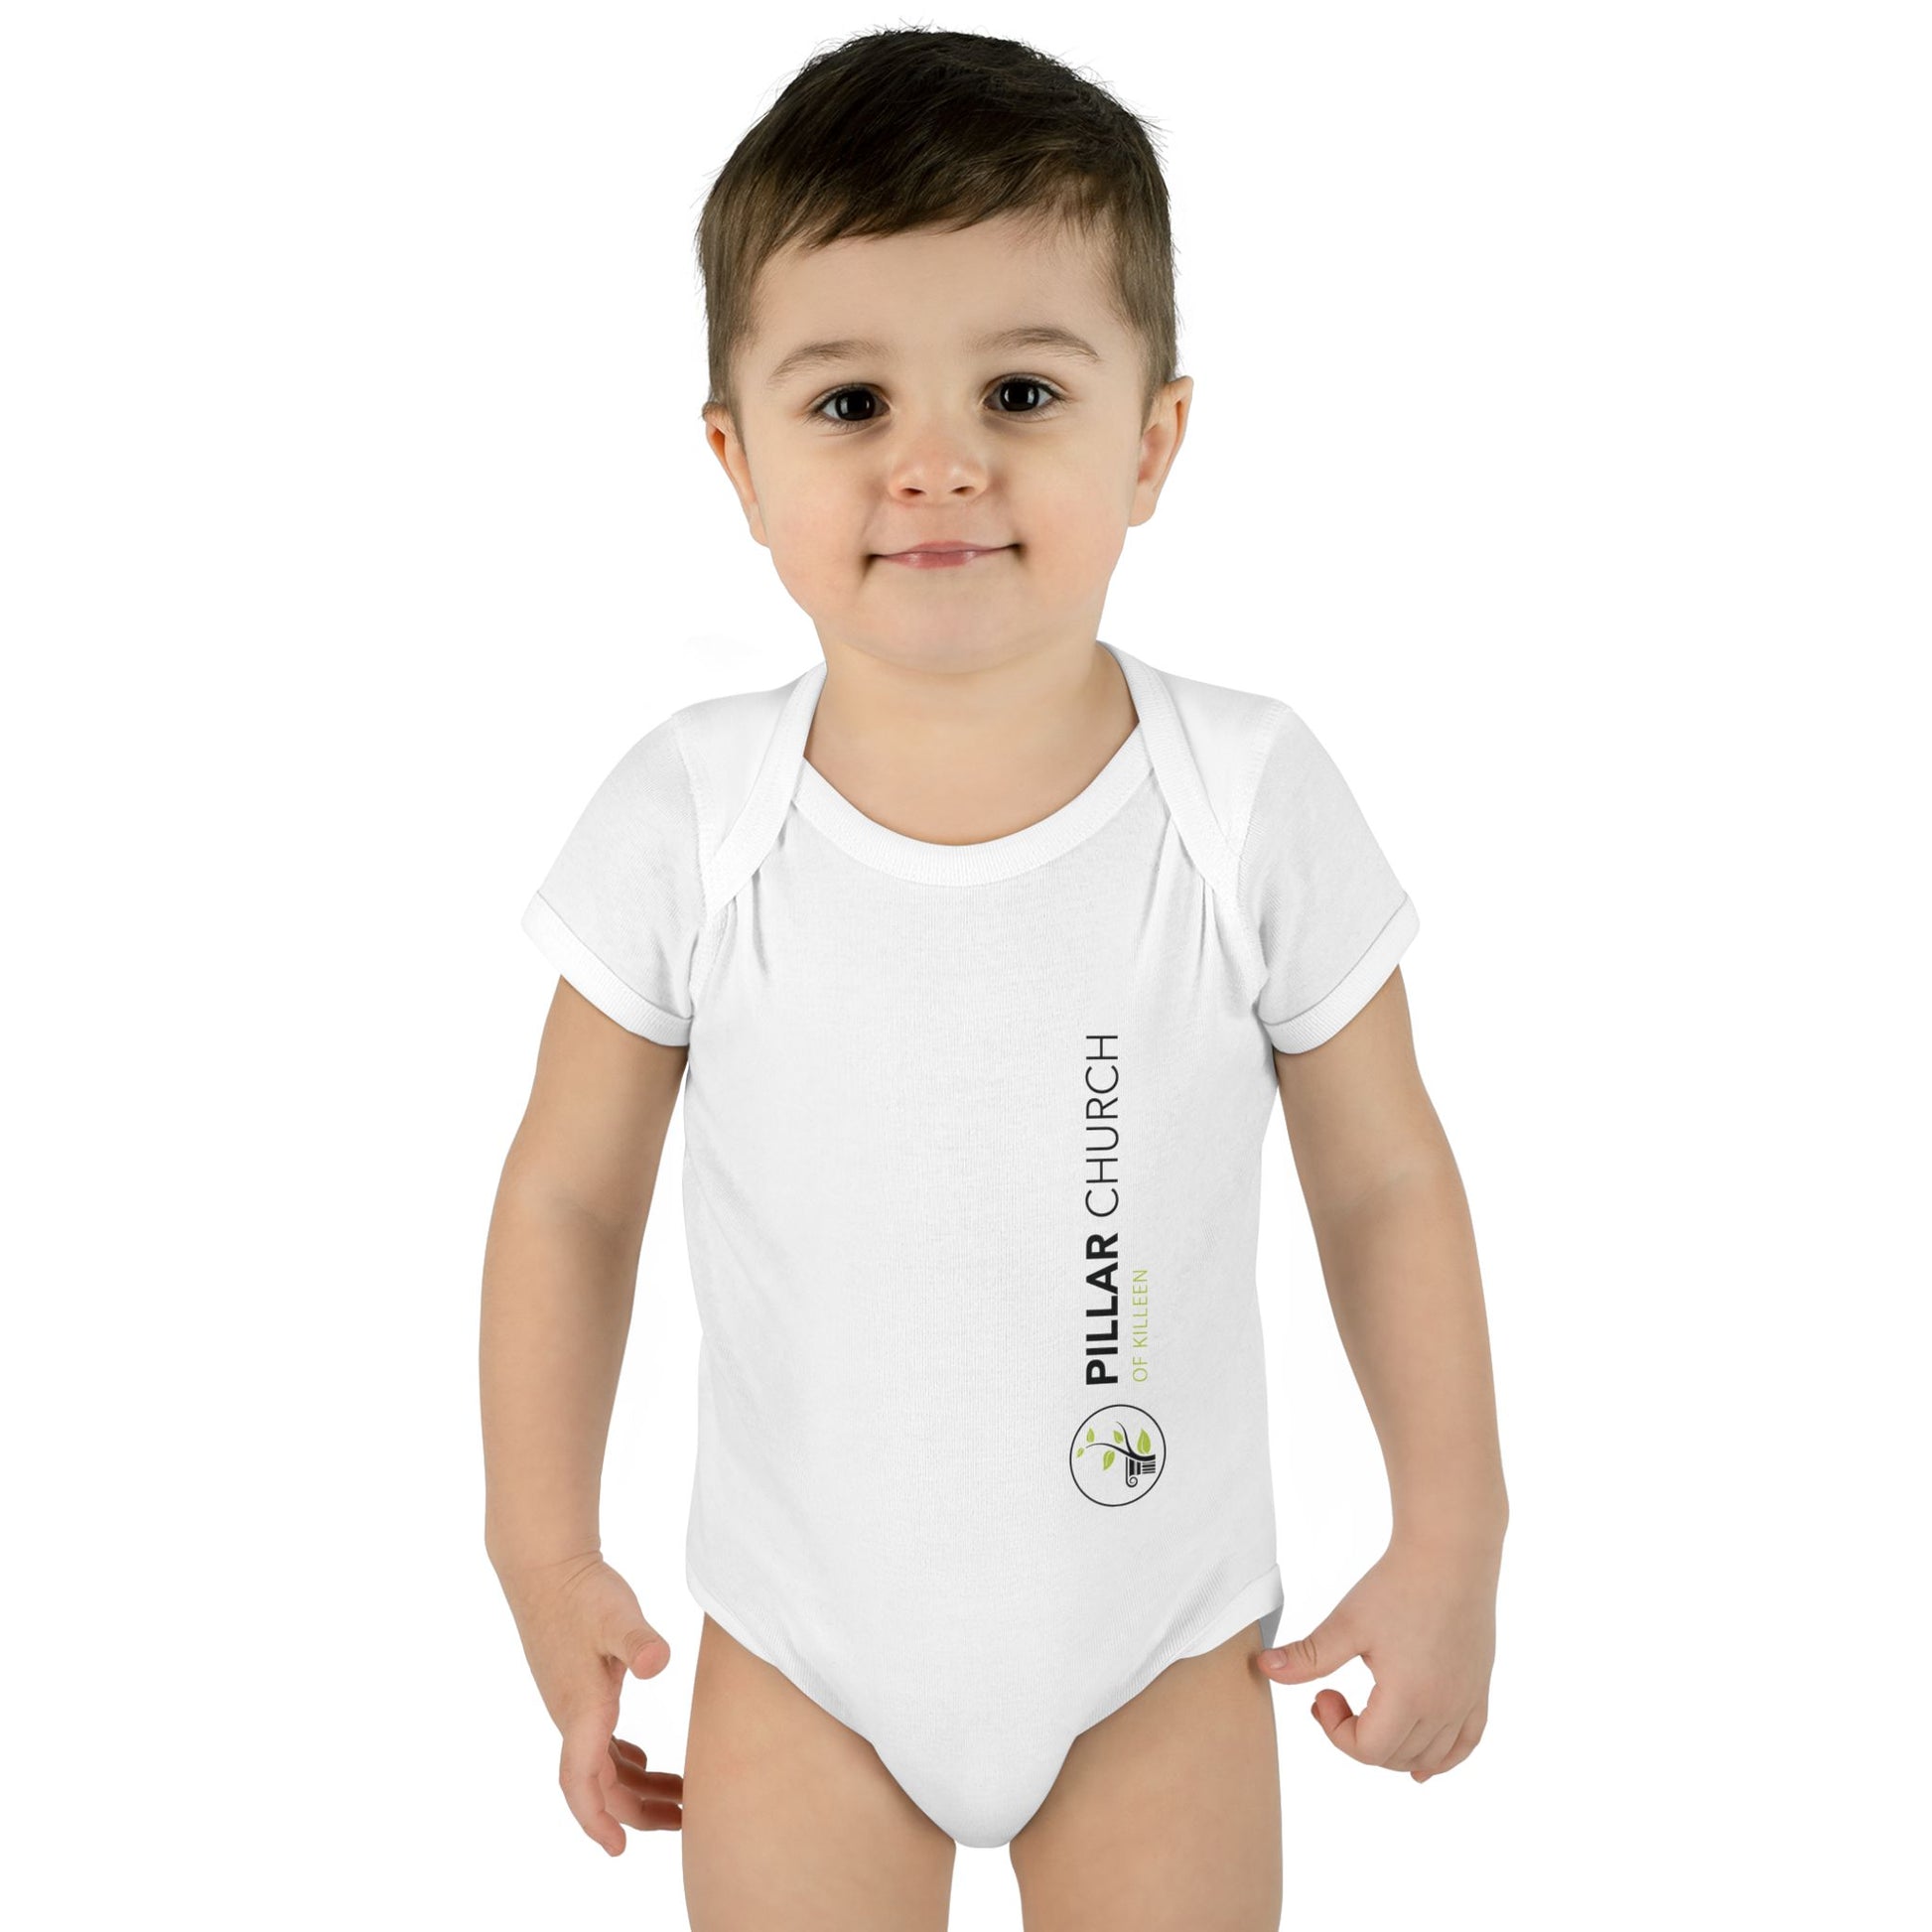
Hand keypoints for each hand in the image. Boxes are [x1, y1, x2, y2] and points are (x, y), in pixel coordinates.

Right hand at [495, 1549, 684, 1852]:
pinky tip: (645, 1757)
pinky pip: (600, 1742)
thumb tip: (658, 1661)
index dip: (598, 1820)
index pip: (581, 1783)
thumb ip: (638, 1641)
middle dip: (640, 1812)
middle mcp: (573, 1717)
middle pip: (601, 1785)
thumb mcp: (617, 1615)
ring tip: (681, 1797)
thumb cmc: (582, 1592)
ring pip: (603, 1766)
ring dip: (638, 1786)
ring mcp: (574, 1705)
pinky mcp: (580, 1690)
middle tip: (687, 1821)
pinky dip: (624, 1759)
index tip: (619, 1849)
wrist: (548, 1566)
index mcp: (582, 1711)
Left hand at [1256, 1534, 1498, 1781]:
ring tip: (1368, 1719)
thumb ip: (1307, 1656)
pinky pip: (1466, 1743)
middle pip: (1394, 1757)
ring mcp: (1465, 1701)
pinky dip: (1442, 1759)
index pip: (1367, 1750)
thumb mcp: (1347, 1622)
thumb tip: (1264, 1669)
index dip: (1335, 1731)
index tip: (1322, 1694)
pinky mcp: (1478, 1688)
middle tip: (1334, 1696)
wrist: (1449, 1553)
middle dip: (1357, 1737)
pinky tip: (1422, 1767)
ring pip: (1429, 1756)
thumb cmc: (1398, 1584)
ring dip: (1393, 1750)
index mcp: (1408, 1697)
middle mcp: (1443, 1709)